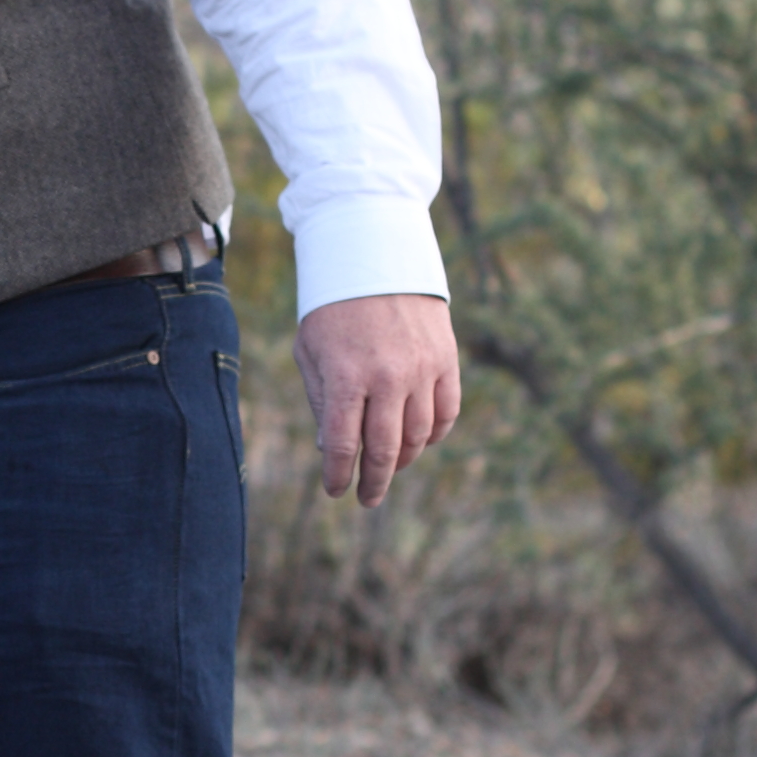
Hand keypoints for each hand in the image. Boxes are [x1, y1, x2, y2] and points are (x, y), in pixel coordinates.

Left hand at [294, 294, 460, 508]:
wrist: (377, 257)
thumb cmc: (333, 308)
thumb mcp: (310, 351)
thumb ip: (321, 400)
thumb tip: (331, 449)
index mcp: (346, 376)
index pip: (343, 445)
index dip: (339, 476)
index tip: (336, 491)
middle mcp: (387, 378)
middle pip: (384, 449)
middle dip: (374, 481)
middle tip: (368, 499)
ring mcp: (422, 370)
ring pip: (419, 436)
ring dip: (404, 460)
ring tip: (390, 468)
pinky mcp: (446, 360)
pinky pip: (447, 412)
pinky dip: (435, 435)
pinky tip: (420, 442)